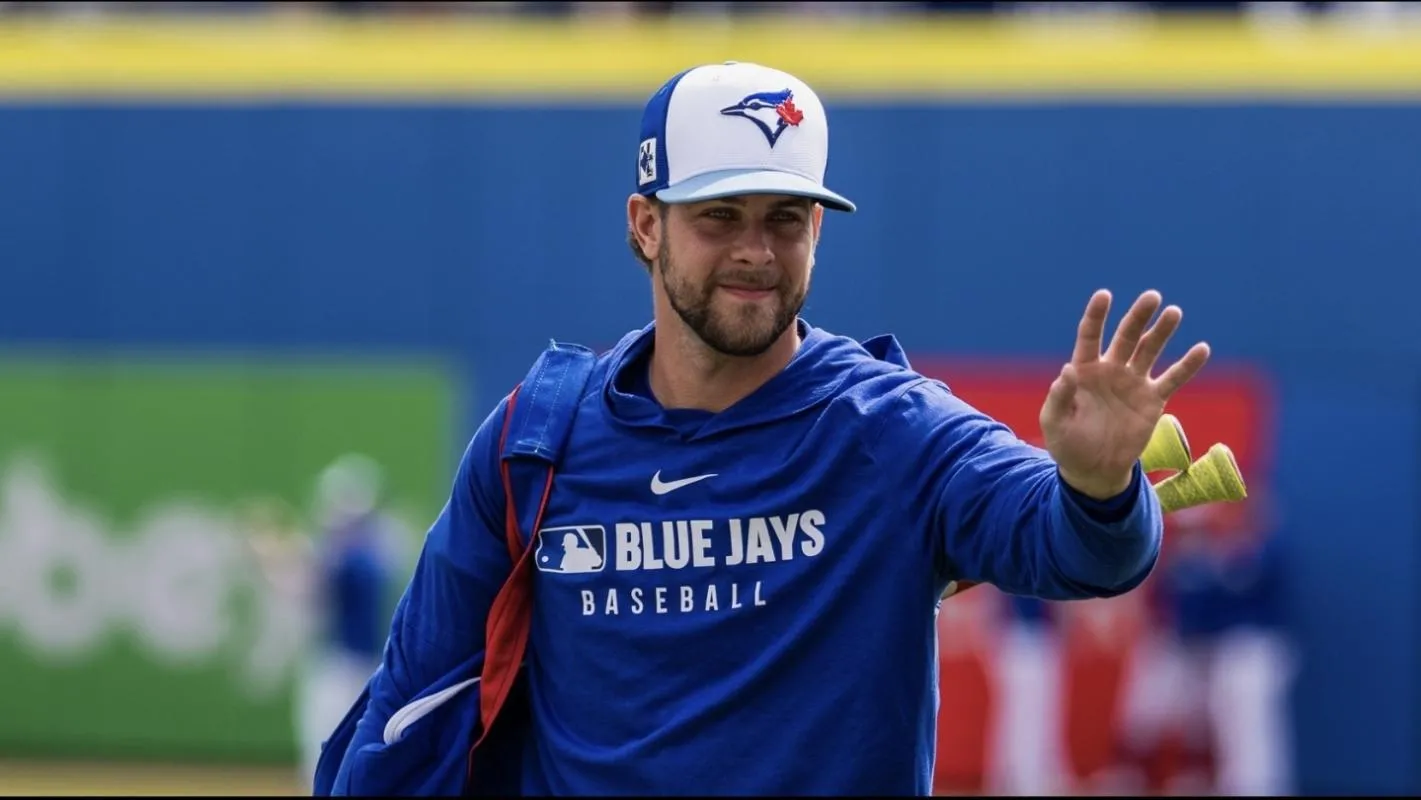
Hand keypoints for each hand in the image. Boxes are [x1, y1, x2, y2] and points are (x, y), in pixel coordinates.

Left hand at [1040, 289, 1210, 499]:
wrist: (1093, 470)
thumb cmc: (1067, 443)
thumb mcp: (1054, 422)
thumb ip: (1059, 396)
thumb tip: (1067, 370)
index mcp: (1084, 370)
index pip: (1090, 336)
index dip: (1097, 315)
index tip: (1105, 295)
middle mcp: (1110, 370)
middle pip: (1126, 336)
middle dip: (1138, 316)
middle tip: (1152, 296)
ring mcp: (1133, 383)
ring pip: (1150, 351)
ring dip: (1162, 331)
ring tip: (1174, 312)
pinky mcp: (1153, 400)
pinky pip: (1173, 379)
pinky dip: (1187, 365)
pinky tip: (1202, 349)